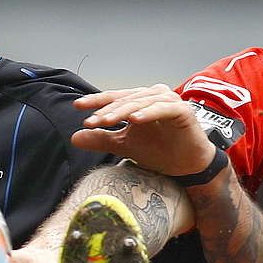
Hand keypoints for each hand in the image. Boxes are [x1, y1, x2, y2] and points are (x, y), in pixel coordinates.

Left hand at [73, 86, 216, 175]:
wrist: (188, 166)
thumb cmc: (160, 151)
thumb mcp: (125, 146)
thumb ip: (102, 139)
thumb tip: (74, 137)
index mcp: (141, 100)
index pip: (115, 98)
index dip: (96, 101)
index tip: (78, 107)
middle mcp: (154, 95)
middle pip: (126, 100)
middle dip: (106, 110)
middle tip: (90, 121)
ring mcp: (169, 101)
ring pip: (141, 102)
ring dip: (123, 111)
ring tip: (106, 121)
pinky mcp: (183, 110)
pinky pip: (163, 109)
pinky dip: (148, 113)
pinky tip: (135, 120)